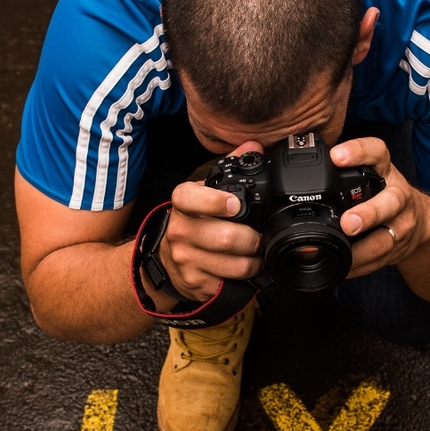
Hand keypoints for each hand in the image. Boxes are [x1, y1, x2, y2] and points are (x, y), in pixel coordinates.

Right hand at [160, 142, 265, 300]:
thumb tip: (255, 146)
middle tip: (261, 239)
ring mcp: (185, 260)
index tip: (235, 205)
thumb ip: (231, 167)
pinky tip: (246, 271)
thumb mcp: (205, 192)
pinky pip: (231, 285)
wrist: (168, 258)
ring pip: (234, 266)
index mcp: (183, 204)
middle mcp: (180, 231)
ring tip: (258, 255)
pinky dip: (246, 280)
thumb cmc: (194, 221)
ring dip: (255, 263)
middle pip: (226, 239)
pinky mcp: (194, 283)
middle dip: (253, 240)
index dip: (215, 202)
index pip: (191, 199)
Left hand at [331, 136, 429, 278]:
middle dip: (369, 214)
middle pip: (390, 202)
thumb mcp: (370, 175)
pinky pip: (379, 261)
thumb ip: (342, 171)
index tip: (336, 156)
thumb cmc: (384, 195)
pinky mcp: (400, 248)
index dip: (358, 152)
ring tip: (344, 255)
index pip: (377, 152)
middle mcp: (398, 196)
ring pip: (385, 239)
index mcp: (385, 171)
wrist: (419, 222)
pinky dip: (360, 267)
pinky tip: (345, 268)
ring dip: (362, 251)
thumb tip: (299, 168)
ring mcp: (402, 225)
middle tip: (348, 223)